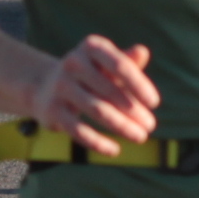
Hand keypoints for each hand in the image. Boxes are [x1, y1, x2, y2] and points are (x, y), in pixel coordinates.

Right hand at [30, 35, 157, 155]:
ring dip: (123, 126)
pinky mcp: (52, 110)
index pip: (120, 65)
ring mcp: (60, 86)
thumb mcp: (107, 65)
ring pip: (98, 110)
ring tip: (140, 137)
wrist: (43, 86)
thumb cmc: (89, 75)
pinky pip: (79, 130)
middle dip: (134, 110)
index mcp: (91, 47)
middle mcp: (73, 62)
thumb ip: (127, 61)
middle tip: (151, 125)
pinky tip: (115, 150)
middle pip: (110, 91)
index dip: (139, 85)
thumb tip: (143, 52)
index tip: (155, 103)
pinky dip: (99, 142)